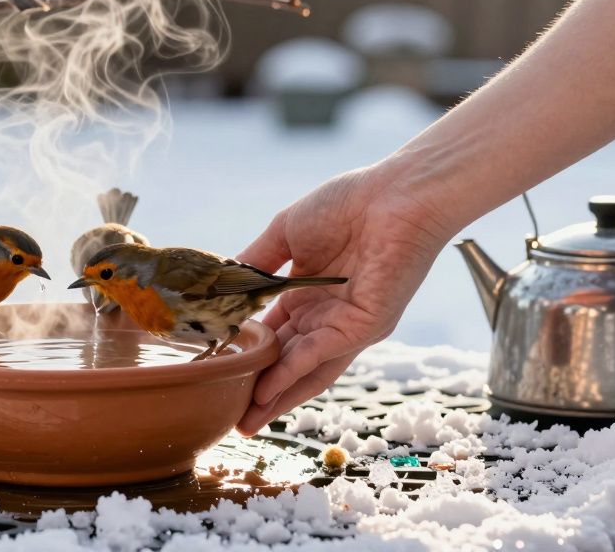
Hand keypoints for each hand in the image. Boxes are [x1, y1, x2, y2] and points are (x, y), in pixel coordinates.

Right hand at [234, 164, 454, 435]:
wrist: (395, 194)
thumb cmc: (348, 204)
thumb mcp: (286, 232)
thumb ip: (257, 261)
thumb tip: (222, 280)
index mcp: (307, 295)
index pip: (273, 335)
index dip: (247, 356)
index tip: (219, 373)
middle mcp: (325, 317)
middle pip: (287, 362)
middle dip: (260, 390)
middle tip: (230, 417)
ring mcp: (345, 326)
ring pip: (304, 369)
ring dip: (276, 396)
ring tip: (246, 421)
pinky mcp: (364, 327)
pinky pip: (321, 354)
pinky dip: (292, 373)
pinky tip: (267, 389)